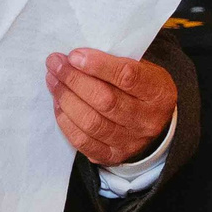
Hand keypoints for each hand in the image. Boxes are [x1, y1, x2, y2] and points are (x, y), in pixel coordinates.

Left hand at [45, 48, 176, 166]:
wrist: (156, 125)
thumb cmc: (141, 89)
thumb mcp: (143, 70)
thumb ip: (116, 63)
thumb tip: (75, 57)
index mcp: (158, 92)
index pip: (128, 77)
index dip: (98, 65)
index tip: (74, 55)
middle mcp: (146, 120)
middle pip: (105, 100)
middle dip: (74, 80)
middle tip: (55, 64)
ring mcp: (130, 141)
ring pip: (91, 122)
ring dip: (66, 98)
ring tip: (53, 80)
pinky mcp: (112, 156)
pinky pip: (83, 141)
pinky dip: (66, 121)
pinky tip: (58, 104)